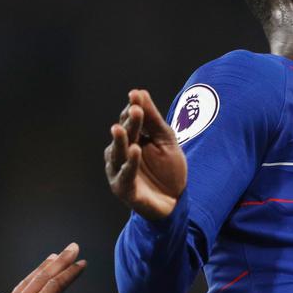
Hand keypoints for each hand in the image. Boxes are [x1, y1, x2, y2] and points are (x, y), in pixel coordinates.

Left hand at [0, 243, 86, 292]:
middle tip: (72, 248)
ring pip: (31, 278)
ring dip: (45, 266)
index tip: (82, 263)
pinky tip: (31, 277)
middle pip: (44, 276)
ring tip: (55, 256)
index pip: (56, 286)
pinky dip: (31, 276)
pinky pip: (21, 284)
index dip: (70, 273)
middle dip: (61, 261)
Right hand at [104, 89, 186, 219]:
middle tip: (135, 108)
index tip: (136, 95)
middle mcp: (120, 154)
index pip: (129, 121)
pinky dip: (130, 163)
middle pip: (124, 135)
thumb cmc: (168, 169)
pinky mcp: (123, 189)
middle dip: (130, 122)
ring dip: (121, 141)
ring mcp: (119, 171)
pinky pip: (125, 175)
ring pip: (117, 154)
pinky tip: (135, 150)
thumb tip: (140, 91)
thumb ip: (153, 118)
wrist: (175, 201)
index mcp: (131, 140)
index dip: (133, 109)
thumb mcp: (165, 139)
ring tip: (122, 128)